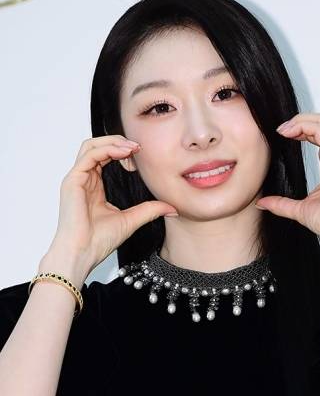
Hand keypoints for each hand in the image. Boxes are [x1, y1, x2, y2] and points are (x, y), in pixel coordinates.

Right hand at [46, 135, 177, 271]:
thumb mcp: (132, 220)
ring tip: (132, 147)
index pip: (105, 157)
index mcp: (94, 186)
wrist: (83, 254)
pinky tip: (124, 152)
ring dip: (113, 141)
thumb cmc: (99, 241)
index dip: (123, 151)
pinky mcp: (72, 181)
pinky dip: (107, 149)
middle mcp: (84, 180)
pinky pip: (88, 155)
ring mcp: (76, 179)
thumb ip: (150, 210)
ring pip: (90, 146)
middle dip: (119, 142)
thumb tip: (172, 208)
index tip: (142, 155)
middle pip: (97, 146)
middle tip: (139, 147)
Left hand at [255, 113, 319, 247]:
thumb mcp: (298, 210)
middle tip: (280, 130)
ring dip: (301, 119)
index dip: (302, 129)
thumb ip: (280, 204)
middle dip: (301, 118)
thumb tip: (261, 203)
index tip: (283, 135)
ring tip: (283, 130)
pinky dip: (303, 125)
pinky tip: (288, 133)